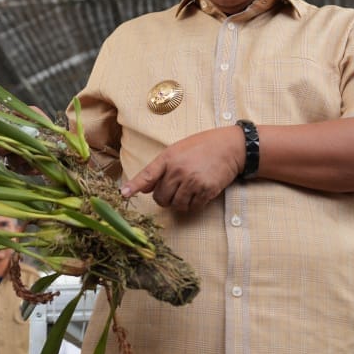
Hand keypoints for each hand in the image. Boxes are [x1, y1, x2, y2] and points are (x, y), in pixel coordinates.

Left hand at [120, 127, 242, 210]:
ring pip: (176, 205)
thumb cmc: (202, 147)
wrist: (230, 146)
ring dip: (179, 203)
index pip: (147, 175)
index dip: (134, 186)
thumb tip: (145, 188)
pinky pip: (193, 207)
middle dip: (165, 198)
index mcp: (168, 158)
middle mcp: (178, 170)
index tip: (123, 194)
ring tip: (187, 191)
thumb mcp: (177, 150)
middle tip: (173, 191)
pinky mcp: (206, 190)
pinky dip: (193, 204)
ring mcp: (192, 181)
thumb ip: (160, 168)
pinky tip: (198, 193)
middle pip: (161, 197)